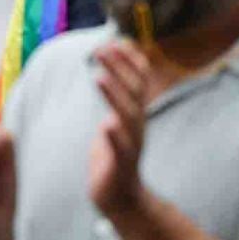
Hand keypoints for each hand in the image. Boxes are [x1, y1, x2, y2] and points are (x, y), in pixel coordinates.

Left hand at [89, 39, 150, 217]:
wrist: (121, 198)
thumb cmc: (115, 156)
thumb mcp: (117, 122)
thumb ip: (117, 100)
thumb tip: (111, 71)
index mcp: (136, 115)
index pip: (140, 81)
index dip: (131, 61)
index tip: (116, 41)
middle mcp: (138, 126)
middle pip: (134, 92)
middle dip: (119, 69)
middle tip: (102, 49)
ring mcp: (131, 145)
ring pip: (127, 116)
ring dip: (115, 95)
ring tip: (99, 76)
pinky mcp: (121, 166)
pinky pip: (120, 149)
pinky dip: (114, 136)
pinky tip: (106, 124)